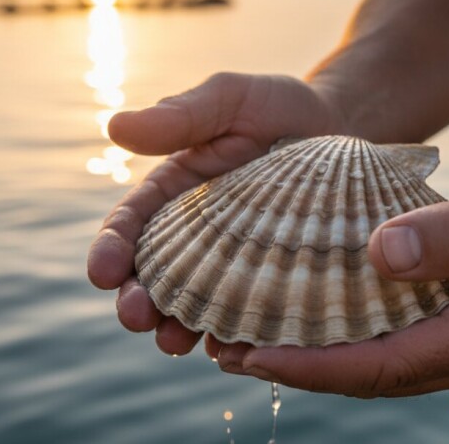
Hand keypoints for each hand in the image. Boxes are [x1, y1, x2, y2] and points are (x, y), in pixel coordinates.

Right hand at [87, 73, 344, 354]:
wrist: (345, 130)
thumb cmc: (282, 108)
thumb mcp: (231, 99)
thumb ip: (181, 114)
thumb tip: (115, 127)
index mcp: (174, 193)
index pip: (131, 225)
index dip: (111, 249)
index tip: (103, 271)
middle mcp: (195, 236)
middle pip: (152, 277)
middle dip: (136, 301)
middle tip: (135, 317)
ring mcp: (231, 266)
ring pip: (192, 307)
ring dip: (174, 328)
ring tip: (173, 343)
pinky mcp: (269, 285)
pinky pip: (246, 318)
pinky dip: (233, 337)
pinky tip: (231, 349)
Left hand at [209, 167, 448, 396]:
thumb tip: (379, 252)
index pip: (379, 365)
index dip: (311, 366)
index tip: (250, 354)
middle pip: (367, 375)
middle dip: (297, 367)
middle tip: (228, 349)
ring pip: (377, 365)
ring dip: (316, 357)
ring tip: (252, 340)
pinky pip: (394, 346)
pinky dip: (348, 338)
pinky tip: (315, 318)